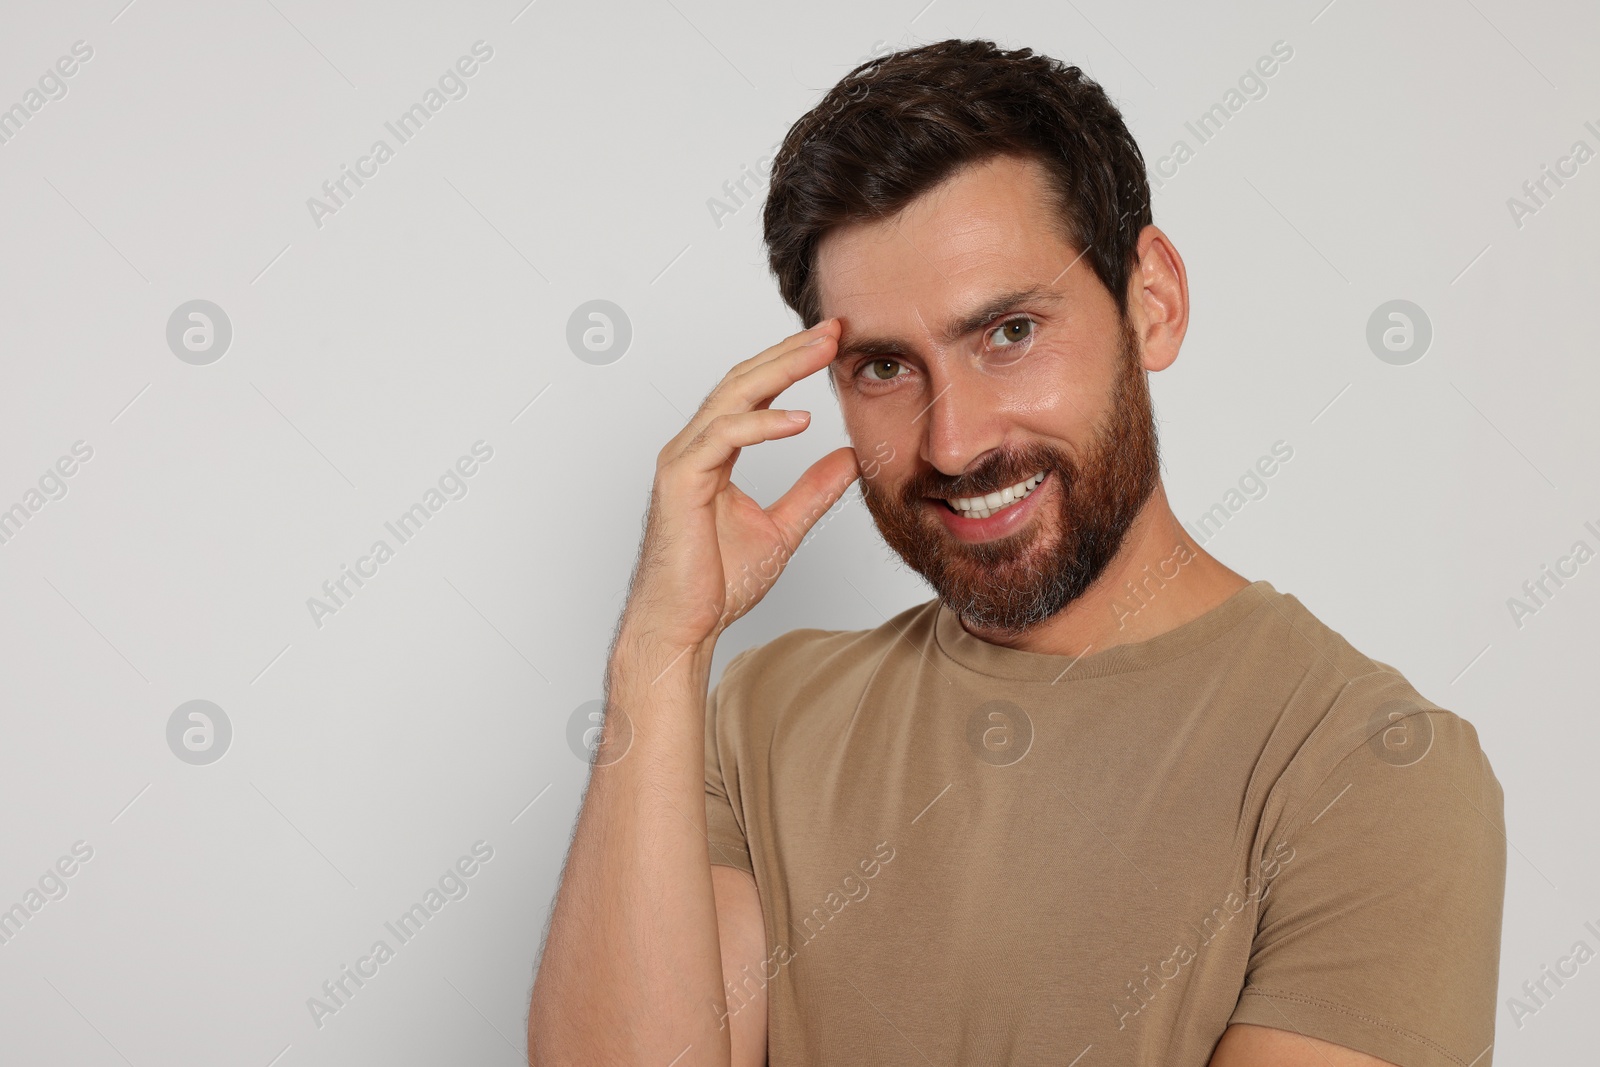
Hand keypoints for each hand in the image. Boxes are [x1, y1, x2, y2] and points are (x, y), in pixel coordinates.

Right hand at [617, 319, 858, 656]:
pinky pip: (723, 437)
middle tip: (835, 328)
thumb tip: (850, 460)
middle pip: (743, 381)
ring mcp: (682, 459)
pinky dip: (762, 424)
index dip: (792, 364)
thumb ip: (813, 491)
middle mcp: (693, 447)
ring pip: (732, 397)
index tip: (835, 345)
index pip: (754, 393)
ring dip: (780, 369)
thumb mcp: (783, 528)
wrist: (682, 627)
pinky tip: (800, 420)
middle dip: (790, 351)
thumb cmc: (715, 584)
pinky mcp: (679, 480)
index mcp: (713, 453)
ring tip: (823, 351)